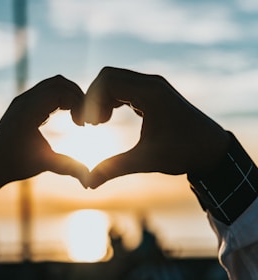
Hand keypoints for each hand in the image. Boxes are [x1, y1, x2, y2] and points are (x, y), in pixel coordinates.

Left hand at [0, 75, 89, 211]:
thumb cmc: (14, 165)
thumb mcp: (44, 164)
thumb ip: (68, 168)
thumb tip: (89, 180)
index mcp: (28, 111)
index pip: (61, 91)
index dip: (79, 104)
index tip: (84, 125)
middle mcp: (24, 101)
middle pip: (59, 83)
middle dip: (77, 96)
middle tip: (85, 117)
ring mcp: (22, 100)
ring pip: (52, 84)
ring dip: (69, 96)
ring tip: (77, 117)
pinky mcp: (23, 104)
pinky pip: (45, 91)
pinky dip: (60, 98)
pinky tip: (66, 116)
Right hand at [79, 67, 229, 187]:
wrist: (211, 149)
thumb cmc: (183, 153)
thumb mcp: (146, 160)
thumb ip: (114, 168)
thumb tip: (88, 184)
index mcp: (150, 94)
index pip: (108, 81)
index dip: (91, 100)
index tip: (90, 125)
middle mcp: (151, 84)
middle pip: (109, 77)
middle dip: (94, 98)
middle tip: (92, 124)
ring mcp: (154, 87)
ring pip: (116, 81)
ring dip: (103, 99)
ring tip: (100, 123)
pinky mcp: (154, 93)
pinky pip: (126, 88)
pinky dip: (113, 100)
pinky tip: (110, 119)